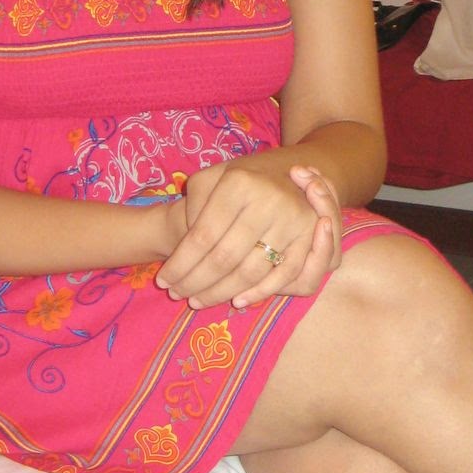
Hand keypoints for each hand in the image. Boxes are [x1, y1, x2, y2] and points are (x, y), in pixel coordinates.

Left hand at [156, 154, 342, 309]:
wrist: (289, 170)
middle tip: (176, 295)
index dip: (180, 264)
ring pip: (250, 272)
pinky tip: (235, 301)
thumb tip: (184, 250)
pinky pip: (283, 276)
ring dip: (220, 293)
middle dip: (195, 283)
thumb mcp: (212, 177)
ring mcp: (293, 219)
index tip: (163, 281)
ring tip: (197, 301)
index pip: (202, 236)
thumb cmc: (241, 179)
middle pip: (224, 258)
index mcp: (239, 182)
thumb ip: (194, 205)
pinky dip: (258, 293)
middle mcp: (269, 200)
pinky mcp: (310, 237)